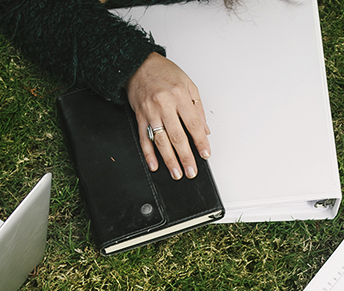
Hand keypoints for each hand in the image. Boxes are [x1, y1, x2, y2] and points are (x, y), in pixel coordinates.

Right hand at [127, 52, 210, 179]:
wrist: (138, 64)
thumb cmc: (164, 73)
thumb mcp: (188, 84)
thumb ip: (197, 107)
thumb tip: (204, 130)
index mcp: (179, 96)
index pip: (193, 124)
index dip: (200, 141)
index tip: (205, 154)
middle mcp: (164, 105)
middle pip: (177, 136)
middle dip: (185, 157)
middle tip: (191, 171)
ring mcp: (150, 112)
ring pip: (160, 140)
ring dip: (169, 160)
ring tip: (176, 173)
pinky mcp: (139, 116)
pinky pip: (144, 138)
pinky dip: (148, 153)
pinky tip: (154, 164)